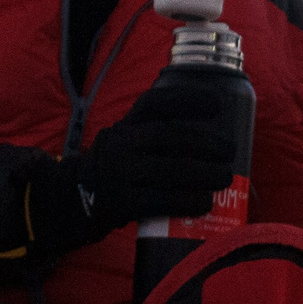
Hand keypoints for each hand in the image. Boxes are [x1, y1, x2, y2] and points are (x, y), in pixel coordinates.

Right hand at [22, 78, 235, 253]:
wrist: (71, 199)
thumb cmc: (118, 168)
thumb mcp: (129, 141)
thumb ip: (159, 134)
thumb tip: (216, 143)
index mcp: (127, 124)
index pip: (156, 103)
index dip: (188, 99)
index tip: (218, 104)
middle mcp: (121, 144)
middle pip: (168, 137)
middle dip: (204, 143)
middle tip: (230, 151)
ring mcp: (119, 174)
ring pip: (167, 170)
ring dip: (201, 174)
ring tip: (225, 178)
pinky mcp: (119, 203)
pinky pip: (157, 201)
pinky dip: (184, 201)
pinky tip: (204, 204)